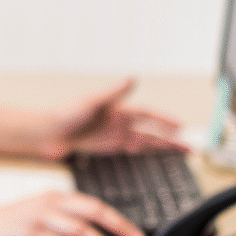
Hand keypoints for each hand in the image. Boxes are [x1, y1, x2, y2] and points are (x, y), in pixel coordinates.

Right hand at [0, 190, 144, 235]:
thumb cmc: (9, 223)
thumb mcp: (39, 211)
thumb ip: (63, 217)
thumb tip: (94, 234)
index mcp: (55, 195)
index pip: (94, 204)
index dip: (117, 219)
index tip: (133, 232)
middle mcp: (50, 202)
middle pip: (93, 212)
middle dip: (118, 228)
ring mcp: (40, 218)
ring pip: (80, 229)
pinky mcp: (30, 235)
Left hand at [42, 78, 185, 158]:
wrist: (46, 133)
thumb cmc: (64, 115)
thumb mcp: (92, 102)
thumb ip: (114, 92)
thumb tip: (132, 77)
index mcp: (118, 110)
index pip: (149, 115)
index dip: (166, 120)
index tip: (182, 127)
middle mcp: (118, 122)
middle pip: (151, 131)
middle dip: (170, 139)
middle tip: (190, 147)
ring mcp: (112, 136)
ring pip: (144, 143)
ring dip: (161, 148)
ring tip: (179, 154)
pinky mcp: (104, 148)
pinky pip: (129, 152)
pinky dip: (142, 154)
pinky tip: (152, 158)